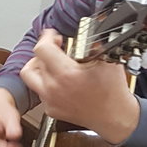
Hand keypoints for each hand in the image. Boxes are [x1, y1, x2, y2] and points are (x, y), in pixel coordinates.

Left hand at [19, 29, 139, 143]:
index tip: (53, 35)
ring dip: (40, 66)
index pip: (42, 49)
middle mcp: (53, 88)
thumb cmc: (113, 91)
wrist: (115, 117)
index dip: (47, 37)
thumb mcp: (107, 60)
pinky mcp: (51, 109)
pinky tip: (60, 80)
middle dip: (45, 51)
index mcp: (66, 74)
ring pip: (31, 76)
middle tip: (56, 48)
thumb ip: (93, 44)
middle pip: (35, 60)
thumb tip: (87, 29)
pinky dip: (46, 82)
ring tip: (53, 63)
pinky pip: (40, 91)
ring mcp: (50, 100)